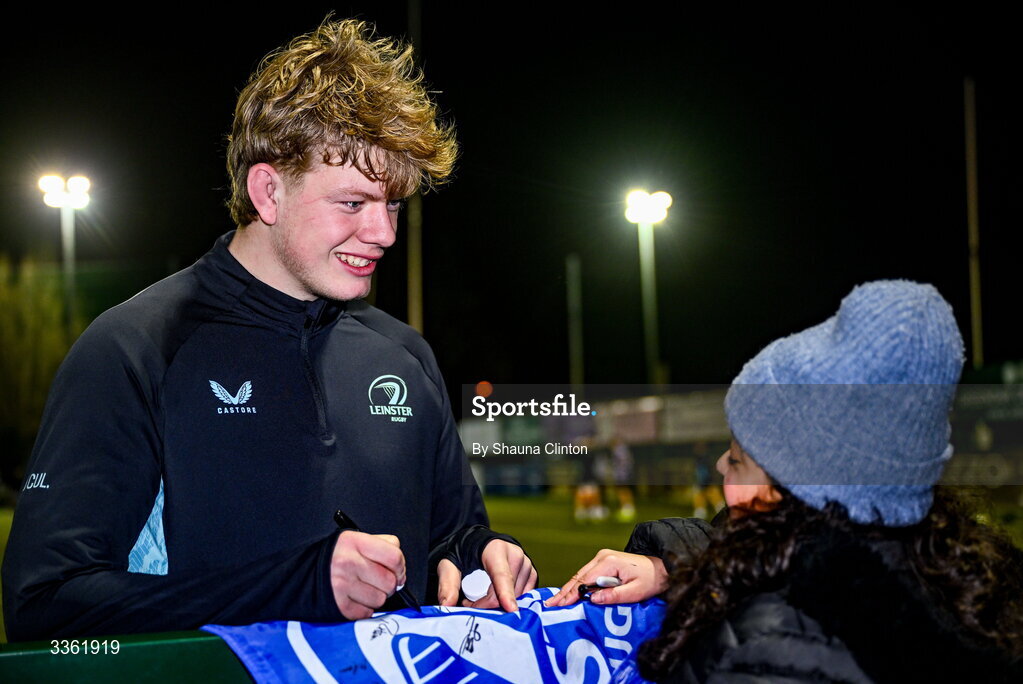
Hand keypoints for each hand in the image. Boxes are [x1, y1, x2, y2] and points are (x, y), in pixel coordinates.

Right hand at [330, 531, 405, 619]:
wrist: (300, 576)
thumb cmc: (333, 558)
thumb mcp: (353, 540)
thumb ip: (379, 545)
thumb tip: (400, 567)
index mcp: (353, 542)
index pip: (394, 556)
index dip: (400, 566)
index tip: (397, 571)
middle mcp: (348, 563)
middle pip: (390, 581)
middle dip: (389, 584)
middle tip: (378, 581)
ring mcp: (342, 585)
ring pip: (380, 599)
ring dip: (376, 597)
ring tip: (363, 589)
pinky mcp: (338, 606)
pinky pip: (367, 612)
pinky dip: (364, 608)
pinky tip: (354, 598)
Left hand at [436, 540, 537, 611]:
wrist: (479, 544)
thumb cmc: (464, 555)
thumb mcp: (449, 566)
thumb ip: (447, 584)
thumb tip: (446, 604)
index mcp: (496, 549)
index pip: (502, 575)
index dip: (505, 594)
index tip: (510, 609)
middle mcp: (516, 555)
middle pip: (506, 592)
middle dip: (487, 604)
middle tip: (469, 601)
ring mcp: (527, 565)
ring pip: (516, 597)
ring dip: (499, 604)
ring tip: (482, 595)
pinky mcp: (532, 575)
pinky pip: (523, 597)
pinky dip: (509, 601)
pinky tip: (497, 596)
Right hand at [544, 549, 666, 607]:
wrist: (662, 567)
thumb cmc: (651, 579)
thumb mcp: (635, 591)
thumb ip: (614, 595)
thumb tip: (593, 599)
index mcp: (608, 562)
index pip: (583, 580)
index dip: (570, 594)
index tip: (559, 605)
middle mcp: (602, 557)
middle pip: (578, 577)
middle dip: (564, 592)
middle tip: (549, 604)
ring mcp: (602, 558)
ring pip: (580, 576)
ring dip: (568, 589)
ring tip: (555, 601)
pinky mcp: (604, 562)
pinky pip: (587, 575)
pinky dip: (577, 585)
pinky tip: (569, 593)